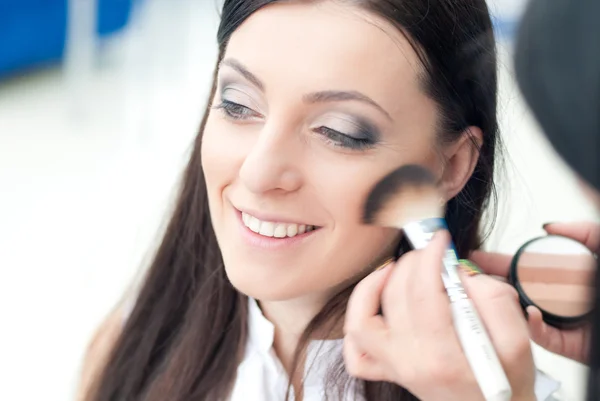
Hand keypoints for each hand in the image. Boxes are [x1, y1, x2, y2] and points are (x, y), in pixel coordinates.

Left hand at [344, 232, 534, 400]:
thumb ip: (494, 300)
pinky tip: (375, 304)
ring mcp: (395, 369)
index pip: (424, 293)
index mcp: (443, 357)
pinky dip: (357, 325)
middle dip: (410, 263)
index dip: (429, 258)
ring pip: (361, 321)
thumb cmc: (507, 385)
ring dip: (372, 286)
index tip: (439, 239)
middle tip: (429, 253)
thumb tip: (457, 271)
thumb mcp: (520, 343)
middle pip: (394, 298)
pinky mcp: (389, 373)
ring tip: (395, 270)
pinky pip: (355, 353)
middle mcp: (410, 363)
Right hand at [470, 221, 597, 363]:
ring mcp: (557, 321)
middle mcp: (553, 299)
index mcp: (558, 277)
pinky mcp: (565, 343)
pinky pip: (541, 336)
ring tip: (491, 294)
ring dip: (502, 305)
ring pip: (519, 314)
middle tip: (470, 276)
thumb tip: (549, 226)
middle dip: (488, 283)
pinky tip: (531, 313)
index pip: (520, 268)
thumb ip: (582, 232)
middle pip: (512, 290)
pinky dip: (532, 326)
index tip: (476, 255)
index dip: (496, 261)